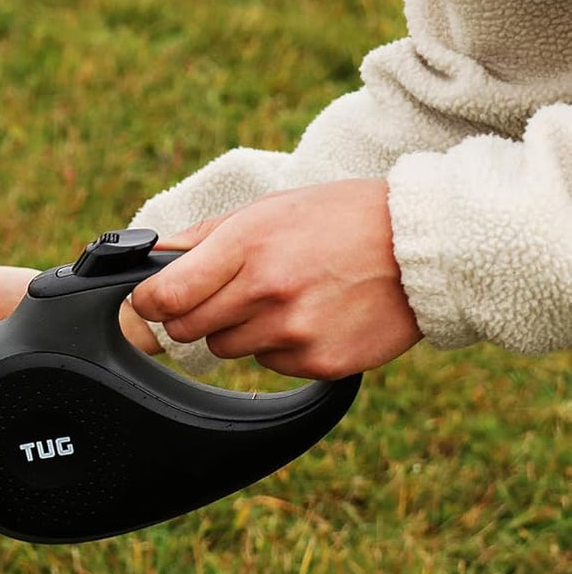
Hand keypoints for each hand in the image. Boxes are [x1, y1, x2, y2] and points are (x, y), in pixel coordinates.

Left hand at [130, 178, 422, 378]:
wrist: (424, 247)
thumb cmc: (341, 220)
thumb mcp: (269, 209)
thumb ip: (203, 238)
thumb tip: (153, 260)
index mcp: (247, 245)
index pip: (165, 296)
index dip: (148, 301)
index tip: (150, 299)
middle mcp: (267, 290)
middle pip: (187, 328)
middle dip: (194, 313)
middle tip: (227, 293)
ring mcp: (294, 331)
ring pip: (226, 348)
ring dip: (240, 329)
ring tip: (283, 297)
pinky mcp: (319, 362)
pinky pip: (269, 364)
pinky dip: (280, 346)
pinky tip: (311, 316)